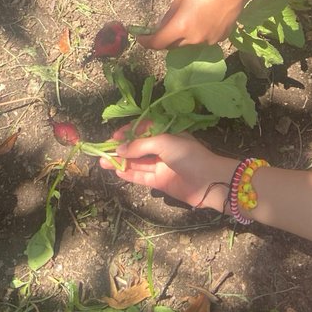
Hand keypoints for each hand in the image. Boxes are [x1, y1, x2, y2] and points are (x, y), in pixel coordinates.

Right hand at [100, 131, 234, 210]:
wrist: (209, 181)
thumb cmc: (189, 155)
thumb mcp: (164, 142)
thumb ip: (140, 145)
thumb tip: (119, 149)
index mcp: (166, 133)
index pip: (142, 129)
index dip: (127, 133)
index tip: (112, 137)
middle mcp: (162, 148)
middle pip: (137, 147)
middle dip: (120, 149)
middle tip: (102, 152)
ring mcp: (161, 165)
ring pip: (137, 162)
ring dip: (121, 162)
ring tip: (103, 162)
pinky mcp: (160, 181)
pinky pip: (141, 176)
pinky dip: (129, 174)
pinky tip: (117, 171)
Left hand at [140, 0, 251, 48]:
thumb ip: (170, 16)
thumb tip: (163, 27)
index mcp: (181, 27)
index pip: (158, 43)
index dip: (146, 42)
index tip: (140, 37)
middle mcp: (194, 39)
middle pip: (173, 45)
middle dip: (166, 38)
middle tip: (166, 25)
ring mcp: (208, 41)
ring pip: (189, 43)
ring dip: (184, 36)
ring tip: (191, 17)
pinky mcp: (220, 39)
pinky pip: (203, 39)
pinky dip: (199, 33)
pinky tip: (206, 18)